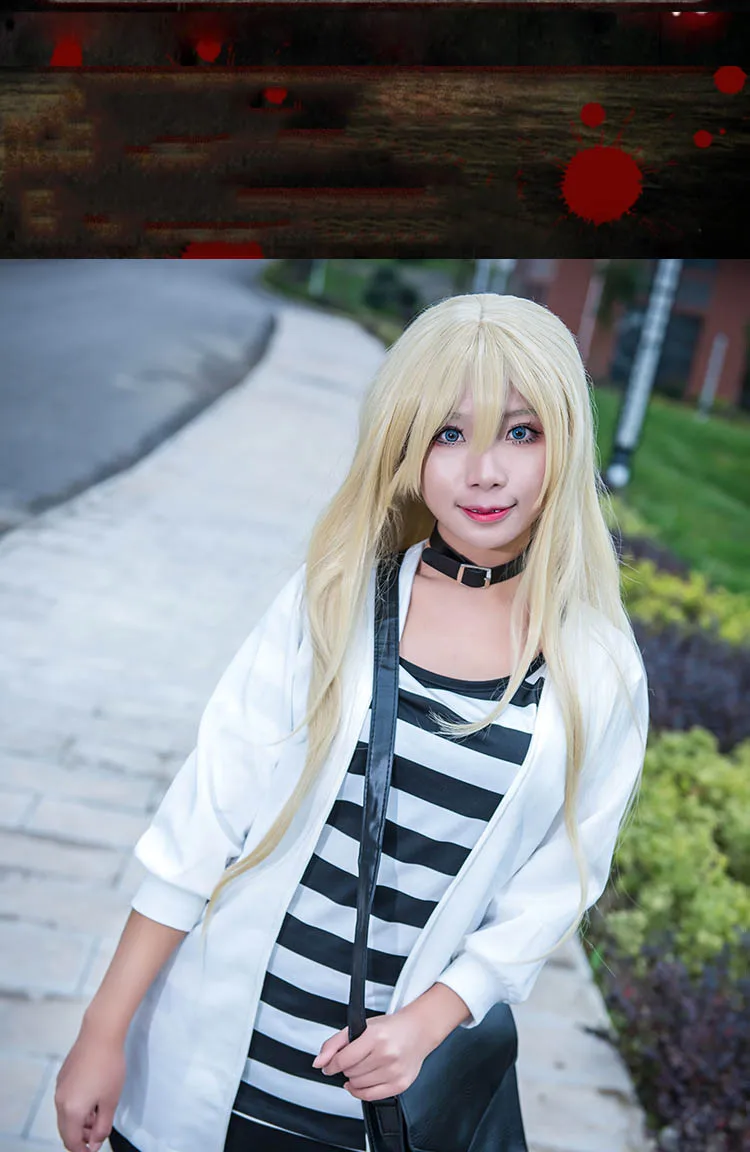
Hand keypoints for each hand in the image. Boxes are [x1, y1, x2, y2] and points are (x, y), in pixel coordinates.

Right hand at [55, 1026, 125, 1151]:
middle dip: (81, 1136)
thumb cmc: (109, 1067)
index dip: (83, 1150)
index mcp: (71, 1111)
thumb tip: (95, 1142)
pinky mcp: (62, 1077)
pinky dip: (76, 1107)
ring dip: (79, 1121)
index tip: (94, 1148)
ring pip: (65, 1115)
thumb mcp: (111, 1101)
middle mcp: (60, 1101)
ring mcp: (59, 1088)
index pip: (72, 1142)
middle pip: (66, 1130)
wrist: (100, 1035)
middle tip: (99, 1132)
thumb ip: (103, 1126)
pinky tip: (93, 1098)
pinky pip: (65, 1100)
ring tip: (99, 1114)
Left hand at [311, 1011, 432, 1101]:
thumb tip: (318, 1063)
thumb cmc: (389, 1028)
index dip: (332, 1064)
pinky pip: (371, 1097)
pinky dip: (361, 1092)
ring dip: (354, 1079)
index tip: (330, 1065)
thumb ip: (334, 1043)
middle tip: (354, 1059)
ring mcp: (394, 1071)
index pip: (343, 1059)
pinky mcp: (400, 1084)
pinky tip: (362, 1082)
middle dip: (347, 1068)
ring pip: (358, 1086)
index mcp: (375, 1036)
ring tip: (362, 1067)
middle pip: (350, 1073)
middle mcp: (386, 1054)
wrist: (418, 1031)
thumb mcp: (360, 1027)